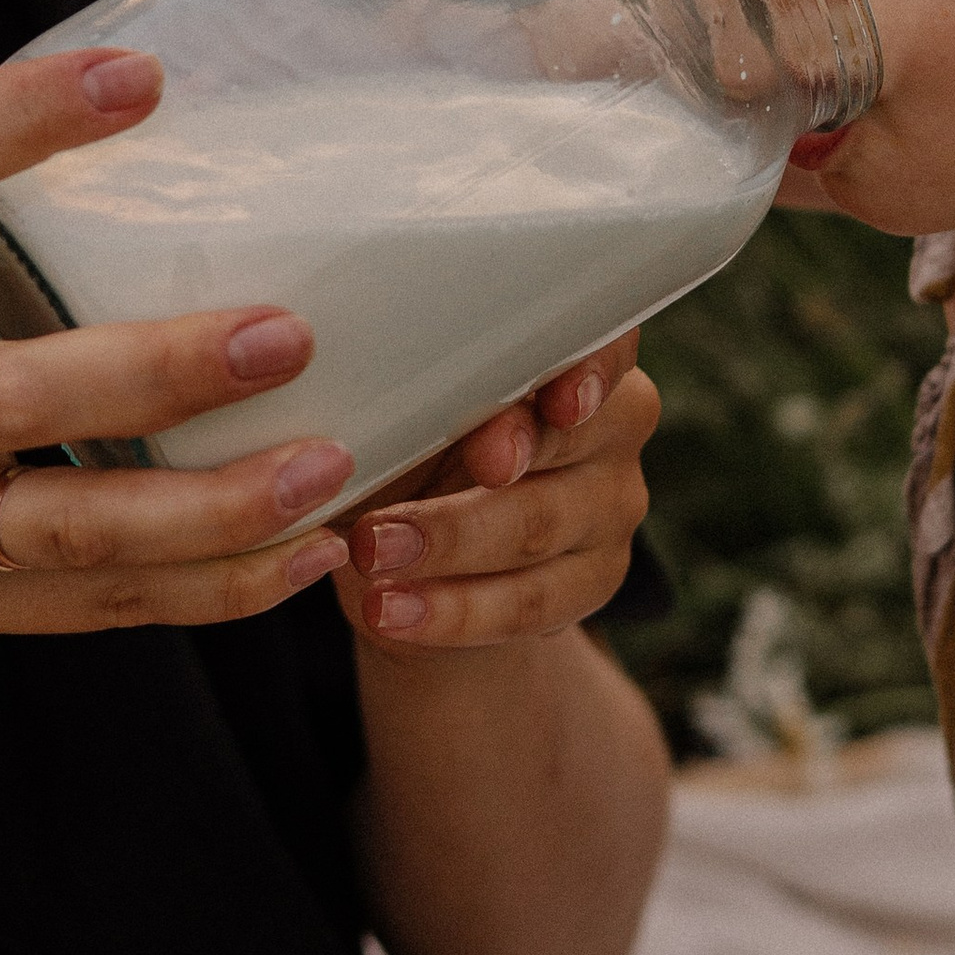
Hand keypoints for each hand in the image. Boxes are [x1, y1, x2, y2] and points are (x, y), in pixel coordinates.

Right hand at [0, 45, 354, 692]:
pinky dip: (218, 586)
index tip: (144, 76)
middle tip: (288, 335)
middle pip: (18, 394)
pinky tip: (311, 547)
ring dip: (216, 506)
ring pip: (77, 529)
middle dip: (161, 370)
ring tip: (330, 464)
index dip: (17, 118)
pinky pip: (107, 604)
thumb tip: (169, 87)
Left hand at [334, 332, 659, 655]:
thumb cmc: (405, 447)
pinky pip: (531, 602)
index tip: (556, 400)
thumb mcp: (397, 408)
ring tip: (371, 554)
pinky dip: (455, 611)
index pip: (606, 342)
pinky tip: (394, 612)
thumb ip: (401, 386)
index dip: (589, 369)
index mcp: (572, 351)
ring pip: (540, 526)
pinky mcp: (594, 579)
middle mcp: (613, 422)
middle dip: (493, 460)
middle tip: (429, 468)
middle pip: (567, 439)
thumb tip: (341, 378)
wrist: (420, 554)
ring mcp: (612, 504)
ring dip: (448, 544)